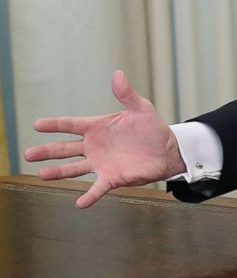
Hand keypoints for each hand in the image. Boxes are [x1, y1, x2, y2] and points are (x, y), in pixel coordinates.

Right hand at [23, 70, 185, 207]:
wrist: (167, 150)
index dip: (55, 125)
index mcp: (97, 127)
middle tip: (28, 154)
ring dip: (58, 172)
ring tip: (41, 175)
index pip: (71, 125)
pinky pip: (97, 188)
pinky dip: (89, 196)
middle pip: (65, 149)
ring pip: (74, 169)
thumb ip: (127, 94)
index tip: (37, 125)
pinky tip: (79, 203)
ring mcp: (101, 163)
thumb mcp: (141, 108)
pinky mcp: (112, 178)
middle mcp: (94, 146)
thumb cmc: (151, 128)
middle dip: (47, 151)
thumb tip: (118, 74)